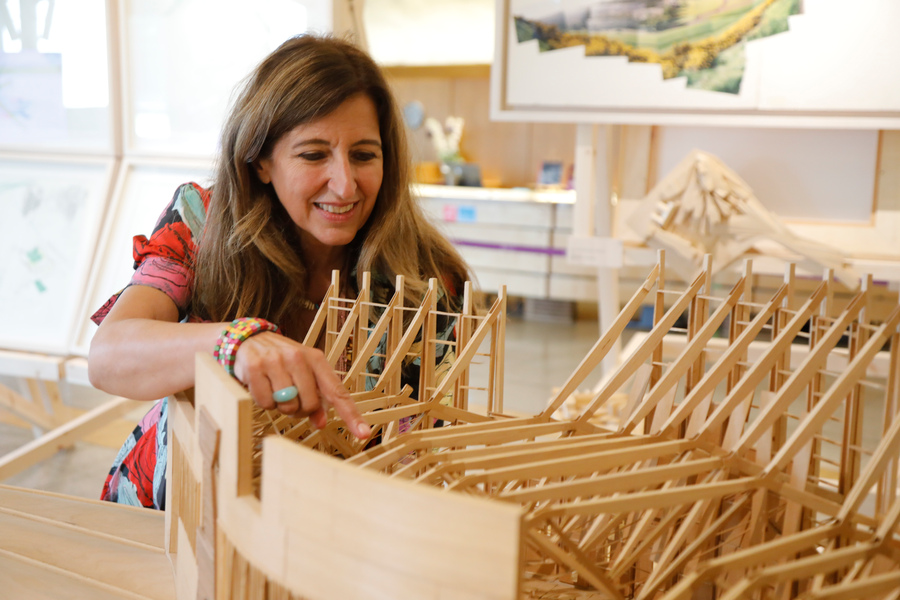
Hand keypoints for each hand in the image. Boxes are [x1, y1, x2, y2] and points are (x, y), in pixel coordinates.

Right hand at [232, 332, 369, 438]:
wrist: (248, 339)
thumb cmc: (281, 361)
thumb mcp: (302, 373)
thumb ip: (315, 397)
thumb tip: (322, 422)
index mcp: (316, 359)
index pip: (337, 391)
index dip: (351, 414)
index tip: (363, 433)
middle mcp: (298, 357)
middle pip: (310, 404)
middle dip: (300, 409)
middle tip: (290, 397)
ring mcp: (276, 361)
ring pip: (287, 405)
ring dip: (280, 405)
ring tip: (274, 389)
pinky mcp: (255, 367)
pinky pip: (265, 402)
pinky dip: (263, 401)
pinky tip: (261, 386)